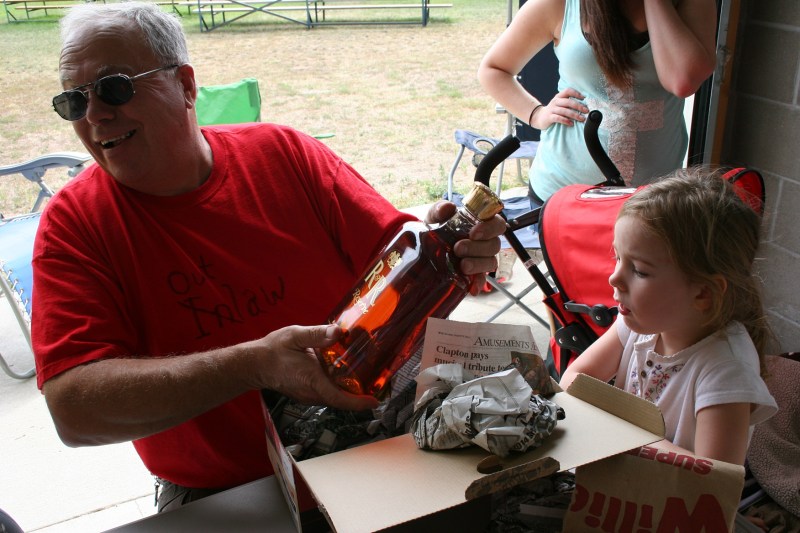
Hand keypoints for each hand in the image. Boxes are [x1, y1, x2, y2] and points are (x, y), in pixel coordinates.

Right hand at [249, 325, 378, 411]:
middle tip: (381, 384)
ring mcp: (309, 395)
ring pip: (336, 396)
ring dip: (351, 390)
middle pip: (342, 399)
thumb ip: (317, 334)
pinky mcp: (307, 392)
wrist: (254, 364)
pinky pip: (328, 392)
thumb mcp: (295, 335)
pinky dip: (341, 386)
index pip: (339, 398)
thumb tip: (338, 332)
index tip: (374, 401)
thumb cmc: (273, 350)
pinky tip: (347, 373)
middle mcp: (312, 392)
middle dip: (361, 394)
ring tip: (369, 377)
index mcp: (312, 380)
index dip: (358, 402)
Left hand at [425, 200, 504, 294]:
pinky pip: (482, 280)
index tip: (474, 232)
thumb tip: (448, 207)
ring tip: (462, 265)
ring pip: (491, 262)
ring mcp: (481, 259)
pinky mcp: (474, 274)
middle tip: (458, 248)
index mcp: (481, 224)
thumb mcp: (435, 217)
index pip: (497, 224)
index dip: (490, 228)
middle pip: (494, 245)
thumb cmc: (437, 227)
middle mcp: (485, 242)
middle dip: (478, 248)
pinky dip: (478, 283)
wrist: (425, 246)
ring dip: (478, 264)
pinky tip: (472, 288)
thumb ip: (440, 210)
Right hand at [531, 88, 588, 129]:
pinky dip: (566, 121)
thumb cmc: (553, 111)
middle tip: (586, 111)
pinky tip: (571, 124)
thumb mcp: (559, 103)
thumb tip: (584, 105)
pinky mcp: (549, 117)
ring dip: (574, 115)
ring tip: (582, 119)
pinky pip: (558, 118)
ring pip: (564, 111)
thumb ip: (568, 102)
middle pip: (568, 102)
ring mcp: (552, 109)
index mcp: (559, 96)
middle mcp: (555, 102)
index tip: (584, 98)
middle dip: (579, 106)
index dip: (576, 93)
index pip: (568, 91)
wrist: (539, 117)